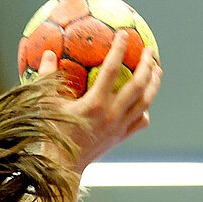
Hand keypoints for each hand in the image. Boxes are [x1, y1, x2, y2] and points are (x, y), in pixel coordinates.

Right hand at [41, 30, 160, 168]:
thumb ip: (46, 77)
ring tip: (157, 71)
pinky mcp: (121, 138)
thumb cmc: (51, 134)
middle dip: (146, 66)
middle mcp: (112, 115)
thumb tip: (46, 52)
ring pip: (144, 103)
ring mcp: (119, 127)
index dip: (118, 50)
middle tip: (149, 50)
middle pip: (137, 86)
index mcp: (94, 104)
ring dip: (153, 85)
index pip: (111, 70)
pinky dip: (144, 110)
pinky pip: (139, 122)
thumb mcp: (44, 105)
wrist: (63, 168)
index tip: (123, 34)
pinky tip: (144, 104)